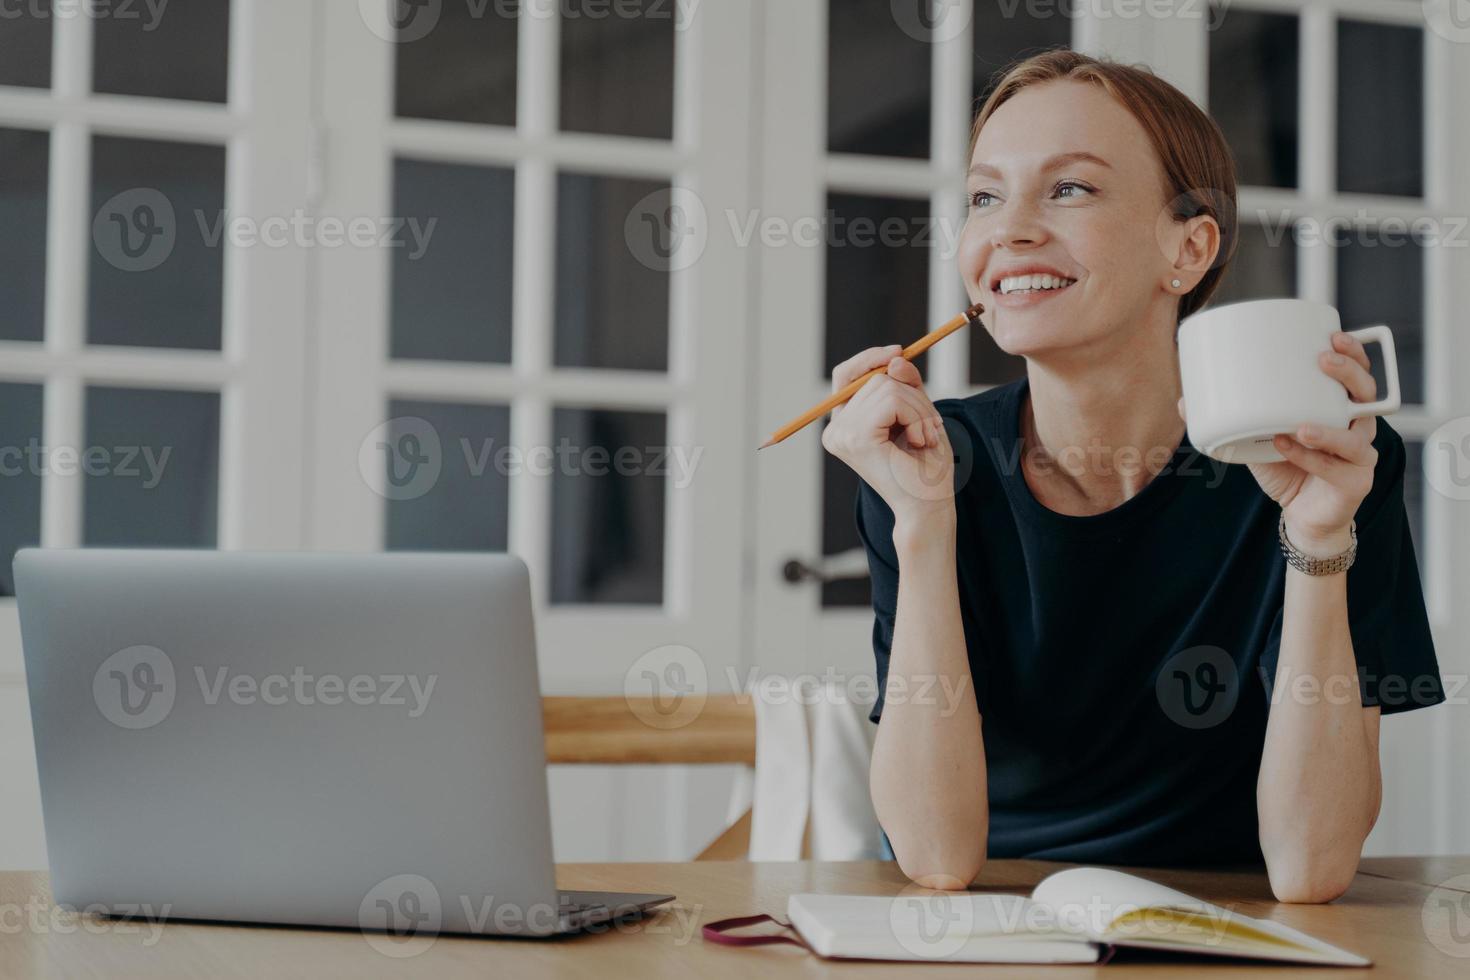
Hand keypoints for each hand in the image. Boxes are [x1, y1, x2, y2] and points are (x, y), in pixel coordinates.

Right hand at [822, 345, 954, 531]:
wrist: (929, 508)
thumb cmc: (925, 467)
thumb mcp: (918, 412)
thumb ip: (906, 383)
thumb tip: (894, 358)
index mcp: (844, 426)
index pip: (845, 375)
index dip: (870, 358)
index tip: (899, 351)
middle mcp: (836, 430)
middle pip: (874, 377)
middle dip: (912, 394)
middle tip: (929, 428)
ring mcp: (842, 434)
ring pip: (887, 386)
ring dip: (919, 408)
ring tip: (925, 438)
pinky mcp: (856, 438)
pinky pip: (892, 399)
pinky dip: (916, 415)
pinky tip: (920, 441)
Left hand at [1178, 331, 1377, 555]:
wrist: (1301, 513)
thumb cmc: (1285, 466)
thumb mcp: (1255, 437)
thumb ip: (1231, 417)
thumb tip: (1185, 401)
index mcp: (1339, 406)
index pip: (1357, 372)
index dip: (1354, 352)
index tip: (1334, 336)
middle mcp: (1357, 426)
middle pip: (1368, 393)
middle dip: (1349, 373)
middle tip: (1323, 361)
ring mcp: (1360, 454)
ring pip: (1358, 435)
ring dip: (1330, 428)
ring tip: (1301, 425)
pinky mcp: (1355, 481)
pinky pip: (1336, 467)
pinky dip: (1310, 458)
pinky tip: (1287, 447)